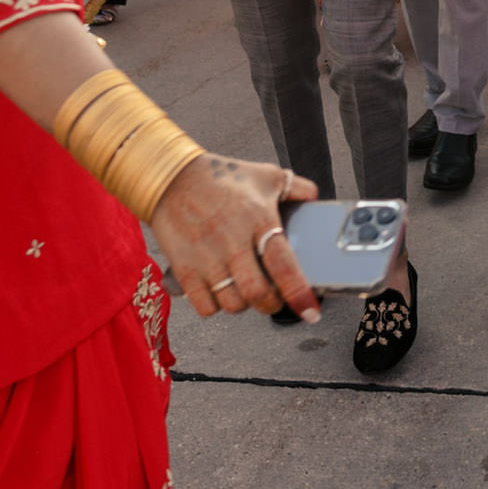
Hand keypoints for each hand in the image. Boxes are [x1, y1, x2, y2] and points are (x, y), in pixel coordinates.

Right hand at [149, 153, 319, 320]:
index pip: (283, 265)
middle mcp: (233, 241)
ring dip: (244, 304)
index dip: (299, 293)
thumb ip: (297, 189)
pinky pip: (204, 306)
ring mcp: (207, 257)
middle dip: (271, 304)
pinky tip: (220, 291)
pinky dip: (216, 306)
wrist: (172, 178)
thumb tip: (315, 201)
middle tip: (273, 299)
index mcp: (259, 219)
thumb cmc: (222, 178)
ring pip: (232, 303)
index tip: (310, 312)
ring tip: (245, 290)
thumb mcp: (267, 176)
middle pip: (258, 293)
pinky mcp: (184, 268)